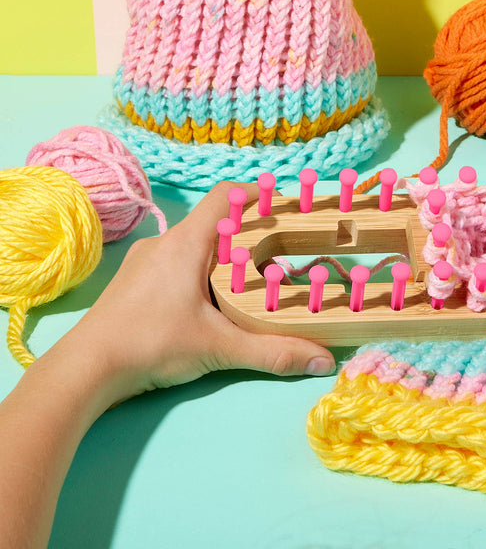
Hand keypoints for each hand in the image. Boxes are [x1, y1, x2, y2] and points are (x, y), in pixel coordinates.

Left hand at [68, 180, 334, 405]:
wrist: (85, 369)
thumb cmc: (152, 343)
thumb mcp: (219, 347)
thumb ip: (273, 353)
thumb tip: (323, 361)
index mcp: (189, 243)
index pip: (226, 195)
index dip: (257, 193)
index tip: (283, 204)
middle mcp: (166, 242)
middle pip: (215, 222)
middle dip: (247, 234)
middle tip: (276, 254)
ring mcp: (144, 261)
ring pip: (194, 245)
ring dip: (221, 257)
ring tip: (245, 283)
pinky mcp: (133, 281)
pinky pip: (174, 263)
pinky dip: (197, 273)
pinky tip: (205, 304)